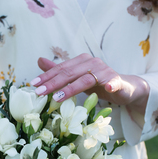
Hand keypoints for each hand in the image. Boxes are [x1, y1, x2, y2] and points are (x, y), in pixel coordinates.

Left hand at [31, 55, 149, 114]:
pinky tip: (106, 89)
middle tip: (39, 93)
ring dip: (71, 88)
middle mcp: (92, 63)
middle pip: (70, 73)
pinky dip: (110, 84)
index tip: (33, 84)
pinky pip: (113, 82)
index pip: (61, 68)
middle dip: (53, 83)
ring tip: (57, 98)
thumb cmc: (97, 82)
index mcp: (81, 61)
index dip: (47, 76)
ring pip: (86, 79)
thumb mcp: (76, 77)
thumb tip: (39, 60)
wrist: (124, 87)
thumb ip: (59, 71)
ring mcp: (105, 72)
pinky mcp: (117, 81)